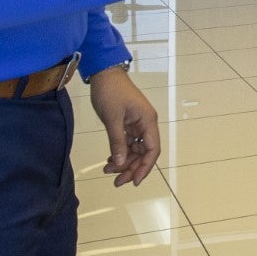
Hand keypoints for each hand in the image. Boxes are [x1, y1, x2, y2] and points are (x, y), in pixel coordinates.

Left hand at [88, 65, 159, 186]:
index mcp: (147, 121)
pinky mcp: (128, 123)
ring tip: (107, 171)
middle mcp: (146, 124)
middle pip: (143, 153)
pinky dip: (119, 152)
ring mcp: (137, 124)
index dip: (145, 167)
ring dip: (123, 162)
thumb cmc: (110, 92)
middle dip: (131, 168)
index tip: (133, 181)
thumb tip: (119, 163)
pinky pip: (127, 143)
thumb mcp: (112, 118)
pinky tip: (109, 161)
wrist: (104, 73)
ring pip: (134, 150)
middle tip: (116, 182)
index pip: (152, 150)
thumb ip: (117, 141)